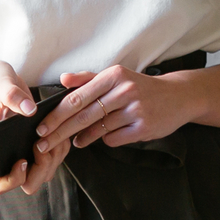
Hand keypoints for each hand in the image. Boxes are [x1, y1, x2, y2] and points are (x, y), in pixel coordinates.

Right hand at [0, 61, 61, 198]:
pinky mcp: (38, 144)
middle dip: (42, 168)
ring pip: (45, 172)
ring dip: (54, 158)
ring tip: (53, 133)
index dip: (13, 180)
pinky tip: (60, 128)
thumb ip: (12, 95)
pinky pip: (54, 157)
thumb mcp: (0, 84)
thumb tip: (29, 110)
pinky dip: (61, 147)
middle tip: (42, 144)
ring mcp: (25, 152)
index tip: (22, 161)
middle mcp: (9, 156)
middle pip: (29, 183)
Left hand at [39, 64, 197, 153]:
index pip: (77, 98)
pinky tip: (106, 136)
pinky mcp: (144, 127)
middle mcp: (125, 90)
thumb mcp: (116, 76)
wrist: (178, 97)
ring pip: (98, 129)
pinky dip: (106, 139)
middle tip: (44, 144)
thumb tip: (63, 79)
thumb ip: (88, 79)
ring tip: (75, 141)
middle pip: (83, 116)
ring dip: (83, 138)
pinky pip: (114, 138)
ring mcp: (136, 110)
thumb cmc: (140, 87)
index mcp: (114, 75)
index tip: (42, 127)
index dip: (56, 115)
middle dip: (60, 132)